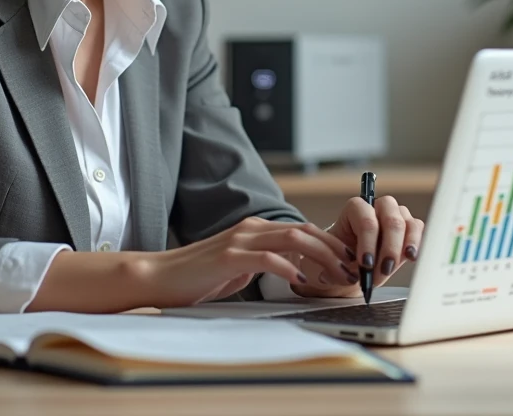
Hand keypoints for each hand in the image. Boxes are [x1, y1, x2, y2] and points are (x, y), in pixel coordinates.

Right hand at [137, 217, 357, 308]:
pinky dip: (289, 268)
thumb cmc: (198, 276)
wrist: (160, 277)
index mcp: (255, 230)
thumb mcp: (239, 267)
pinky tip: (301, 282)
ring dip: (320, 257)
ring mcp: (240, 240)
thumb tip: (292, 272)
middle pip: (304, 231)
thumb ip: (263, 263)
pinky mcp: (229, 256)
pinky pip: (267, 258)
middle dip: (333, 249)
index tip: (347, 262)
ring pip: (292, 239)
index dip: (329, 244)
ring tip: (336, 275)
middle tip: (352, 269)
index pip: (302, 230)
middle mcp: (251, 229)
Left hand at [291, 195, 424, 298]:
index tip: (365, 264)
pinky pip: (417, 229)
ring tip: (393, 267)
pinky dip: (415, 243)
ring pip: (406, 222)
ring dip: (402, 247)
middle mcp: (377, 207)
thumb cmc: (338, 260)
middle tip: (382, 270)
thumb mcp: (330, 262)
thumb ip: (337, 266)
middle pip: (390, 218)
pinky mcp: (408, 228)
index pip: (366, 218)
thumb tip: (346, 272)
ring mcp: (395, 215)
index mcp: (355, 209)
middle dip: (388, 247)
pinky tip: (409, 258)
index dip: (368, 241)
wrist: (349, 267)